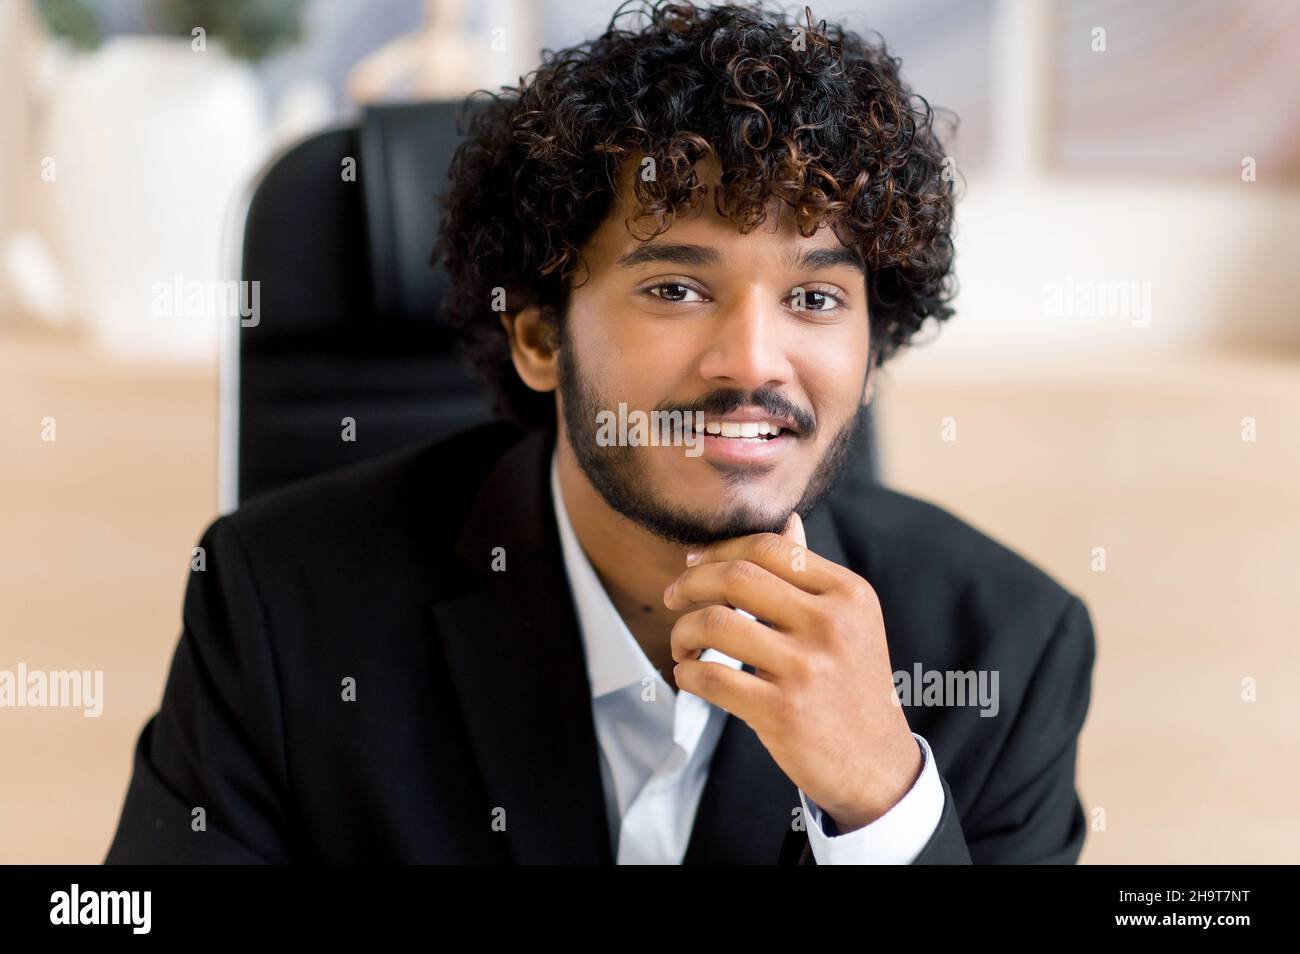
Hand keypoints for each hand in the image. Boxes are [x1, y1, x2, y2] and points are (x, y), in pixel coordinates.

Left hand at [663, 512, 920, 831]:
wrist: (875, 763)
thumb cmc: (851, 686)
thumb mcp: (848, 622)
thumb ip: (811, 575)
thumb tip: (788, 521)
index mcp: (847, 593)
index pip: (768, 547)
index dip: (719, 551)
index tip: (693, 566)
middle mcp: (832, 624)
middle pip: (736, 577)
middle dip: (690, 583)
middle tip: (673, 597)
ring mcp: (808, 668)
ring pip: (715, 623)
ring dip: (683, 632)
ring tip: (683, 646)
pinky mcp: (784, 711)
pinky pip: (711, 677)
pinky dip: (687, 674)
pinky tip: (691, 676)